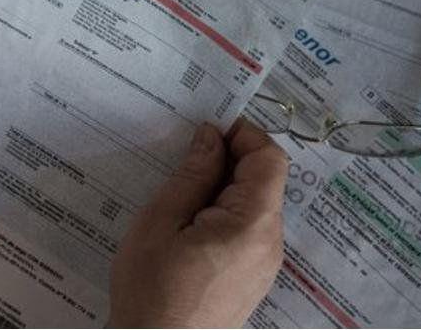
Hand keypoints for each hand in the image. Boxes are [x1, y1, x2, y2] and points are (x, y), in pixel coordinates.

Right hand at [109, 120, 287, 327]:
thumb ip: (192, 176)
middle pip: (265, 182)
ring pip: (255, 208)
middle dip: (229, 161)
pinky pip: (248, 234)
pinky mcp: (252, 282)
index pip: (270, 159)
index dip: (243, 135)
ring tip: (179, 198)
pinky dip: (224, 216)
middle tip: (182, 161)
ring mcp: (264, 267)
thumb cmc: (150, 290)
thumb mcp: (161, 223)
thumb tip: (211, 137)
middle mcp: (270, 245)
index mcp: (252, 225)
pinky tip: (187, 227)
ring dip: (223, 190)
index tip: (206, 130)